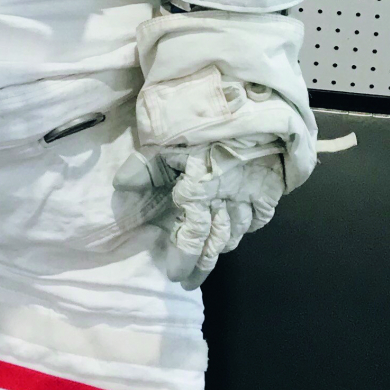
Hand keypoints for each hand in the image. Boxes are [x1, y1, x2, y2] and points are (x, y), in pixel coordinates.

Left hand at [119, 140, 283, 287]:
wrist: (245, 106)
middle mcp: (225, 202)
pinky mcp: (269, 185)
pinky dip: (251, 225)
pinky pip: (261, 214)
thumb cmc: (198, 124)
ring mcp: (250, 194)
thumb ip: (142, 169)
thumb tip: (121, 189)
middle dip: (202, 265)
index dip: (183, 259)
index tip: (175, 277)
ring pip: (237, 231)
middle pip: (214, 243)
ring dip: (223, 246)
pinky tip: (243, 229)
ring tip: (212, 256)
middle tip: (192, 283)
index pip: (190, 238)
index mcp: (198, 196)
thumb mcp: (161, 143)